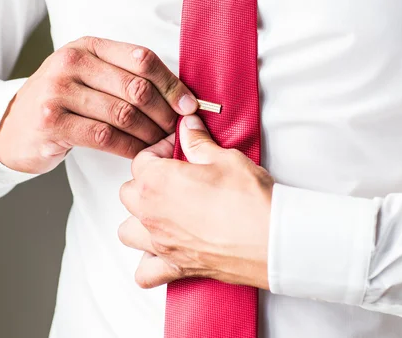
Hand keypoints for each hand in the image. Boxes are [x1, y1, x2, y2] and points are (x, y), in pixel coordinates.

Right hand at [0, 37, 198, 173]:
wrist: (12, 127)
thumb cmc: (61, 103)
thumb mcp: (88, 78)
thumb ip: (125, 78)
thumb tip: (180, 98)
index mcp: (87, 46)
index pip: (142, 59)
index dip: (171, 84)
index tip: (188, 105)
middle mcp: (71, 63)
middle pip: (136, 87)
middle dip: (165, 113)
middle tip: (177, 131)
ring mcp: (58, 92)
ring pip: (123, 114)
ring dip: (150, 134)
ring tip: (162, 145)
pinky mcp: (52, 123)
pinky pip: (106, 137)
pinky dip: (130, 148)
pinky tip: (140, 155)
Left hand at [118, 115, 273, 289]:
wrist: (273, 239)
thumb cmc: (250, 200)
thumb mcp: (225, 158)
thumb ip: (198, 142)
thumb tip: (188, 127)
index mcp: (157, 182)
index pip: (142, 159)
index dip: (162, 149)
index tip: (181, 148)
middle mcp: (151, 214)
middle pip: (129, 192)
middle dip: (147, 180)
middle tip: (175, 175)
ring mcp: (161, 243)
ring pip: (128, 230)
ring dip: (139, 219)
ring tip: (164, 211)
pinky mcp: (176, 266)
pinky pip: (145, 272)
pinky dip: (148, 263)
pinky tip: (163, 251)